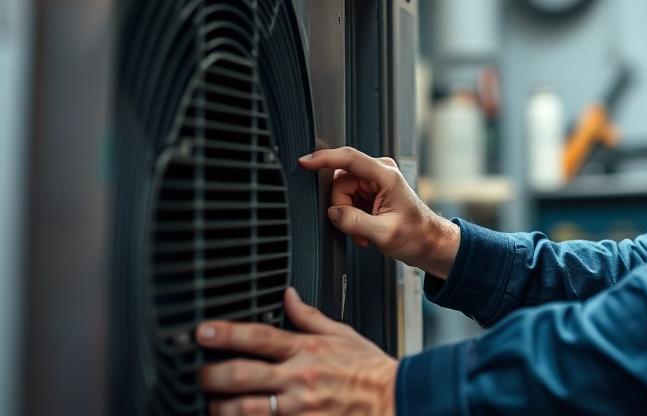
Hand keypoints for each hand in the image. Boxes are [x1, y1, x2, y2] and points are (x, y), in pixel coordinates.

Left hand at [197, 287, 396, 415]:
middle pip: (240, 376)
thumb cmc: (369, 370)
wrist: (394, 401)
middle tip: (198, 373)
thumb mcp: (342, 334)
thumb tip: (288, 295)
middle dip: (210, 375)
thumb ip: (309, 316)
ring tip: (211, 403)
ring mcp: (296, 409)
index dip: (226, 333)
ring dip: (219, 407)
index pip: (258, 337)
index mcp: (306, 350)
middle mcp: (297, 379)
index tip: (202, 331)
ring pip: (242, 410)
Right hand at [299, 147, 459, 278]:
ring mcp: (375, 181)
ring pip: (341, 193)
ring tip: (365, 231)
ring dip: (348, 215)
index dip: (324, 159)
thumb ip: (354, 222)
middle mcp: (380, 172)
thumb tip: (333, 213)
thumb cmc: (417, 235)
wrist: (429, 242)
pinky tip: (365, 228)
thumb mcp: (384, 233)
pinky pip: (348, 199)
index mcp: (385, 175)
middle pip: (340, 182)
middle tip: (358, 229)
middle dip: (343, 208)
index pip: (348, 158)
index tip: (305, 162)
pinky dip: (352, 216)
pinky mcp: (371, 190)